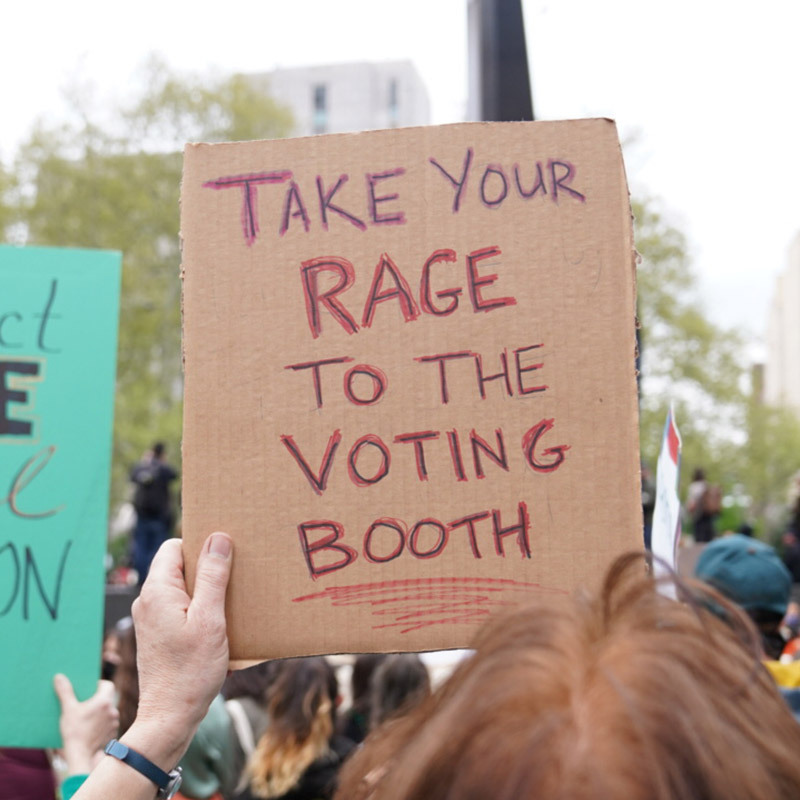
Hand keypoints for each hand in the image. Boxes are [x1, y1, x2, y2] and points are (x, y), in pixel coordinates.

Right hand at [54, 675, 118, 774]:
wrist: (81, 756)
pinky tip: (88, 728)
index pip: (107, 685)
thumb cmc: (74, 732)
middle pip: (107, 698)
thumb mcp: (68, 709)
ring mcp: (114, 723)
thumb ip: (65, 691)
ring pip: (107, 712)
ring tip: (84, 716)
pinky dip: (100, 723)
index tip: (87, 689)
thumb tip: (59, 676)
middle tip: (83, 702)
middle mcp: (113, 710)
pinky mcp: (112, 734)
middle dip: (96, 699)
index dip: (98, 684)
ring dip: (98, 712)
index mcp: (105, 701)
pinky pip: (107, 724)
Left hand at [123, 532, 232, 768]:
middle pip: (179, 566)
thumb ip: (212, 577)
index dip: (200, 545)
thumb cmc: (190, 672)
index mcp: (157, 590)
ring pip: (182, 588)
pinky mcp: (158, 634)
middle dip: (207, 568)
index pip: (174, 546)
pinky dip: (199, 609)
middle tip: (234, 577)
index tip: (226, 554)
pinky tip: (219, 623)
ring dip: (206, 591)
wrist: (169, 718)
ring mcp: (151, 618)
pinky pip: (180, 607)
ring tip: (230, 603)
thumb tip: (218, 539)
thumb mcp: (209, 620)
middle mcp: (148, 601)